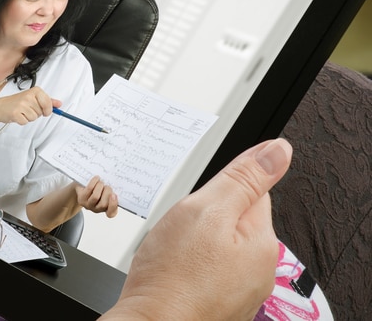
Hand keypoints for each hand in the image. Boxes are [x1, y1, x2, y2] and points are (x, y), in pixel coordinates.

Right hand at [0, 87, 58, 124]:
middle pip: (41, 112)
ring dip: (29, 117)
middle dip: (36, 113)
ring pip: (34, 118)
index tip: (45, 110)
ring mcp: (21, 105)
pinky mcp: (15, 113)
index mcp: (35, 91)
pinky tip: (18, 115)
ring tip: (22, 112)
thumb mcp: (34, 98)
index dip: (48, 109)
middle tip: (28, 109)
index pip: (48, 103)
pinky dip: (22, 121)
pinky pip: (26, 122)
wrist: (1, 106)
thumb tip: (59, 104)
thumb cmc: (17, 102)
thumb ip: (48, 101)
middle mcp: (28, 96)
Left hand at [77, 176, 117, 217]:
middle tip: (107, 186)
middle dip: (107, 192)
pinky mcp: (81, 198)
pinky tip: (96, 178)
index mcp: (105, 209)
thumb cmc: (96, 189)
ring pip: (95, 197)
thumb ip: (111, 191)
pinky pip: (89, 189)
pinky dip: (94, 182)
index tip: (114, 195)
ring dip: (100, 187)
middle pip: (103, 204)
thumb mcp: (105, 191)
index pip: (111, 213)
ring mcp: (88, 205)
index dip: (113, 205)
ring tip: (101, 182)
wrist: (82, 186)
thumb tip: (115, 185)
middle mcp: (96, 209)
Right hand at [103, 138, 291, 320]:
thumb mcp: (205, 210)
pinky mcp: (218, 303)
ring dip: (194, 242)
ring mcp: (238, 291)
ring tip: (174, 253)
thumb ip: (243, 179)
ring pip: (216, 246)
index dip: (218, 190)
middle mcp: (258, 271)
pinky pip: (206, 270)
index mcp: (263, 244)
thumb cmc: (172, 276)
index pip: (251, 192)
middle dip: (203, 217)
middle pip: (232, 220)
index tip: (199, 204)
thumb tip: (279, 150)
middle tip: (182, 231)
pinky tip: (173, 271)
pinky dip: (189, 266)